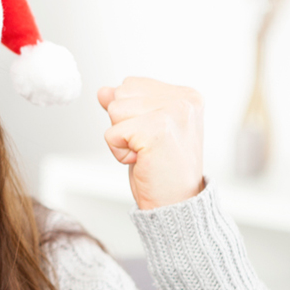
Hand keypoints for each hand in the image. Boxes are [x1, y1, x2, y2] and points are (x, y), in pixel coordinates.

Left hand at [97, 77, 204, 209]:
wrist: (176, 204)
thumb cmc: (164, 170)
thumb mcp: (144, 130)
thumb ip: (127, 106)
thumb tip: (103, 91)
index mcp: (186, 96)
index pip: (130, 85)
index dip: (130, 115)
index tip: (153, 137)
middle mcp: (184, 100)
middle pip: (120, 95)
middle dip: (123, 124)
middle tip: (149, 147)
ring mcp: (172, 113)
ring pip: (114, 110)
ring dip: (121, 138)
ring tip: (146, 153)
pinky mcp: (156, 130)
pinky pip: (112, 133)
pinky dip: (119, 152)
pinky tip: (141, 161)